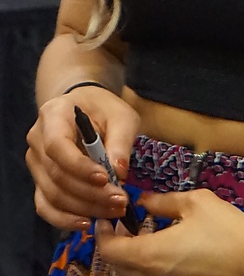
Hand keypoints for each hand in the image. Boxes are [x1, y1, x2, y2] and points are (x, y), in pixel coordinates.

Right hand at [25, 87, 139, 231]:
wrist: (86, 108)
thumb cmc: (104, 109)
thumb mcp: (121, 116)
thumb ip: (121, 140)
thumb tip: (118, 173)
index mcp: (53, 114)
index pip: (57, 146)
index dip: (79, 167)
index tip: (106, 178)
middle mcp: (37, 139)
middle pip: (56, 175)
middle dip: (90, 193)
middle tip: (120, 200)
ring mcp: (35, 162)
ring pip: (53, 195)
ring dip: (84, 208)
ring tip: (113, 210)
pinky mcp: (39, 181)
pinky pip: (46, 206)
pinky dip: (66, 219)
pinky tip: (88, 221)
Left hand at [95, 189, 243, 275]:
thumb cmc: (225, 230)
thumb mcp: (194, 202)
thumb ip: (163, 201)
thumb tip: (143, 200)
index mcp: (152, 254)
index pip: (109, 250)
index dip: (100, 232)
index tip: (104, 215)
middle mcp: (153, 274)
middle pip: (117, 264)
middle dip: (112, 241)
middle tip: (119, 220)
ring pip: (133, 271)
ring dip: (129, 251)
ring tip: (138, 228)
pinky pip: (150, 272)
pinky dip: (145, 258)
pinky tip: (158, 240)